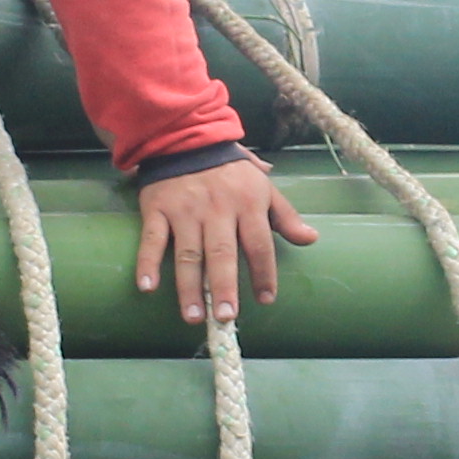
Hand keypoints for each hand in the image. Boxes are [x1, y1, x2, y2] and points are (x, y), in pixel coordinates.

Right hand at [134, 152, 315, 324]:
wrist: (187, 139)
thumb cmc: (231, 171)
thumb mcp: (263, 187)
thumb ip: (285, 216)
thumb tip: (311, 239)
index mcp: (247, 204)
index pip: (259, 245)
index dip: (264, 273)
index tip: (266, 299)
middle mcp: (217, 210)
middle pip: (222, 254)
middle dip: (224, 288)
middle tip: (226, 318)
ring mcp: (185, 211)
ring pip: (188, 254)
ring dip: (189, 287)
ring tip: (193, 316)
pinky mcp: (157, 209)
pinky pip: (152, 239)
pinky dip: (147, 263)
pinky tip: (147, 287)